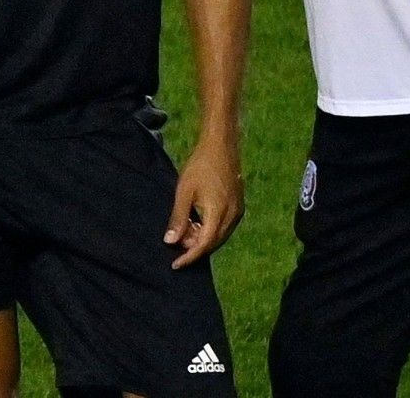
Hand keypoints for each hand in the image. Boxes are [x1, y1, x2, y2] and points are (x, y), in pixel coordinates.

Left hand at [165, 141, 243, 268]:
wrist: (220, 146)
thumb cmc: (200, 166)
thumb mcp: (184, 192)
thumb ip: (178, 218)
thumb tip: (170, 242)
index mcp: (219, 213)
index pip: (204, 245)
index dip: (189, 257)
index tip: (175, 264)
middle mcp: (232, 216)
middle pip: (213, 243)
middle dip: (195, 247)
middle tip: (176, 242)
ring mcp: (238, 211)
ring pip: (220, 235)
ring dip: (202, 238)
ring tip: (185, 230)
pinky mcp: (238, 206)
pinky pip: (224, 226)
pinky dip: (210, 230)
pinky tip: (198, 222)